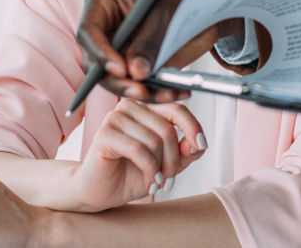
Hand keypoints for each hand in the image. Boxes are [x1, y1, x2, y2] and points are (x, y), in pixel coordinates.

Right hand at [68, 99, 206, 210]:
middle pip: (167, 128)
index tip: (201, 145)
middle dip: (173, 159)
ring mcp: (115, 118)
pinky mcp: (105, 134)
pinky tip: (147, 181)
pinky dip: (148, 169)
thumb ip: (184, 152)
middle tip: (169, 180)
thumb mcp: (165, 165)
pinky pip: (139, 149)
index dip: (193, 127)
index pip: (176, 109)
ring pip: (154, 140)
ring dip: (160, 168)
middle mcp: (130, 108)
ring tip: (156, 181)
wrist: (99, 192)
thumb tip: (198, 144)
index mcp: (145, 110)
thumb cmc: (129, 175)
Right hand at [76, 0, 214, 99]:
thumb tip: (134, 72)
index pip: (89, 32)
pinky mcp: (135, 63)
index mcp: (104, 2)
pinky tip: (175, 92)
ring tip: (167, 93)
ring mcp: (120, 47)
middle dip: (119, 81)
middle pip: (97, 62)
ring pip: (117, 78)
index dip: (101, 53)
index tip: (121, 70)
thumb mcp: (165, 14)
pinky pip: (137, 83)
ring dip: (140, 91)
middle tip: (141, 91)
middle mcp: (106, 27)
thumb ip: (149, 42)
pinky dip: (155, 91)